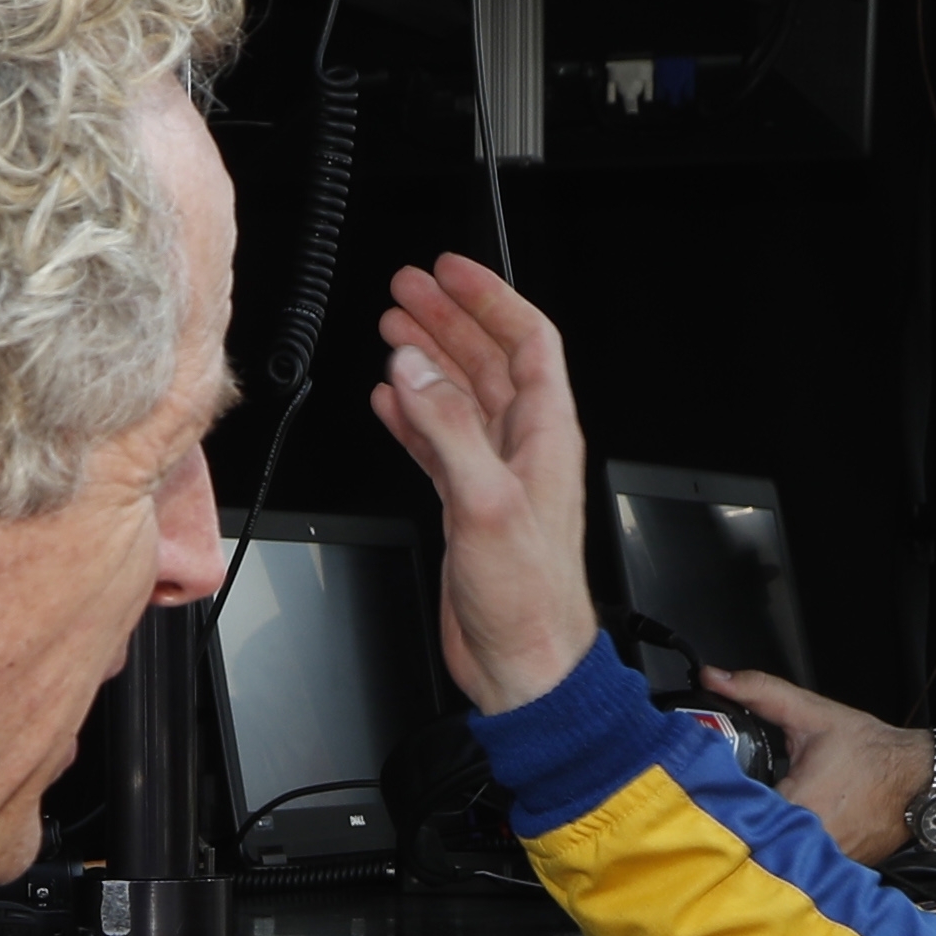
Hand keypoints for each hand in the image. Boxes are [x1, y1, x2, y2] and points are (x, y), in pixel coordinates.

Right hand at [372, 256, 602, 715]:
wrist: (525, 664)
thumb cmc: (529, 598)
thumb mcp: (487, 502)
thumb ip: (449, 429)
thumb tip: (413, 372)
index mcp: (545, 436)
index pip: (526, 341)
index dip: (490, 299)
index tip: (450, 270)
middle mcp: (524, 449)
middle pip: (488, 360)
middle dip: (449, 319)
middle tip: (407, 289)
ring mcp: (496, 475)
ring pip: (460, 397)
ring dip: (428, 361)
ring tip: (393, 328)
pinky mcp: (469, 506)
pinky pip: (440, 443)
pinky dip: (414, 417)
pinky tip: (390, 402)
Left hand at [703, 666, 922, 864]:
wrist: (920, 779)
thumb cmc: (874, 753)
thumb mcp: (813, 714)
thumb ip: (761, 692)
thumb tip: (716, 679)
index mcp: (797, 805)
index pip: (734, 807)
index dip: (718, 793)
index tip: (711, 782)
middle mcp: (810, 840)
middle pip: (751, 834)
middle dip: (740, 813)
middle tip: (732, 796)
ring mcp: (824, 860)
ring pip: (775, 851)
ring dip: (765, 834)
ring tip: (764, 813)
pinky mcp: (836, 868)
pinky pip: (802, 860)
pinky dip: (793, 845)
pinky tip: (793, 827)